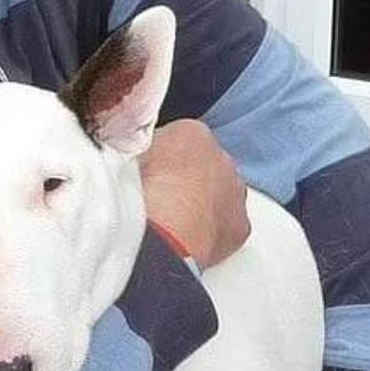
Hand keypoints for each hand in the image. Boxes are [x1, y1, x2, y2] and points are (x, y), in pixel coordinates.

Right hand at [138, 118, 249, 269]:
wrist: (165, 229)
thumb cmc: (144, 192)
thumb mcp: (128, 153)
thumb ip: (140, 148)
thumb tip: (135, 153)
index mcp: (192, 132)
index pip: (181, 139)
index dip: (164, 157)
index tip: (151, 171)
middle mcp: (221, 156)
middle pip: (204, 164)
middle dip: (187, 178)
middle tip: (163, 196)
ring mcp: (235, 191)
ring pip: (219, 193)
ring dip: (202, 203)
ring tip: (173, 221)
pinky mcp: (241, 225)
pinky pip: (228, 224)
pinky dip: (214, 230)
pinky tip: (190, 238)